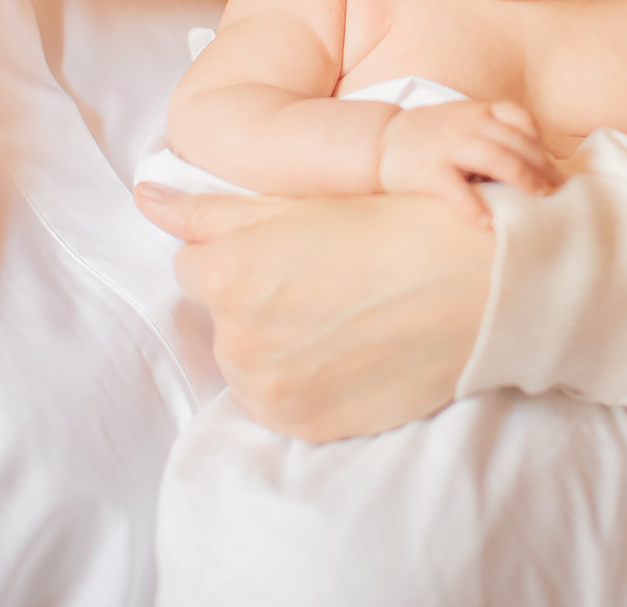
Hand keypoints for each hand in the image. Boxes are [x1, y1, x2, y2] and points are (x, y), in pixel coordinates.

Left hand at [135, 184, 492, 441]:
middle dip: (257, 298)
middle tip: (327, 277)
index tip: (294, 247)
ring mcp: (270, 390)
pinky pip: (279, 400)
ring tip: (342, 313)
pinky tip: (349, 348)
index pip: (196, 262)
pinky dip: (303, 379)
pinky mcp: (304, 425)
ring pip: (246, 360)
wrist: (481, 287)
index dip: (244, 249)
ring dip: (276, 341)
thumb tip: (146, 200)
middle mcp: (237, 339)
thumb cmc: (395, 225)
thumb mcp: (302, 199)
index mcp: (229, 272)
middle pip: (220, 314)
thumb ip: (211, 209)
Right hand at [377, 100, 559, 226]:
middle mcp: (465, 124)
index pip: (518, 117)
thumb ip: (491, 133)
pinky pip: (455, 189)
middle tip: (558, 190)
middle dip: (541, 166)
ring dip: (522, 179)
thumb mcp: (461, 122)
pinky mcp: (427, 171)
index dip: (539, 140)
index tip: (551, 163)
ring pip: (495, 158)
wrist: (378, 141)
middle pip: (514, 142)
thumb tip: (531, 163)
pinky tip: (488, 222)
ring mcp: (446, 146)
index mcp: (475, 111)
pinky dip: (474, 206)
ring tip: (538, 199)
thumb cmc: (428, 137)